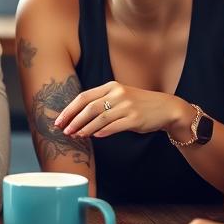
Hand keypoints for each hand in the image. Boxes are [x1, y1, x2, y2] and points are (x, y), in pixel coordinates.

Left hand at [54, 81, 186, 138]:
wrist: (165, 108)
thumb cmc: (138, 104)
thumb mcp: (119, 96)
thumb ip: (101, 102)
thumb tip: (77, 117)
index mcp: (111, 86)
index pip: (84, 97)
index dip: (69, 109)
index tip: (59, 120)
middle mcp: (118, 94)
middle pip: (89, 107)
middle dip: (73, 120)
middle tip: (64, 131)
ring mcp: (126, 106)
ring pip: (99, 118)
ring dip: (85, 128)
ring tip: (76, 136)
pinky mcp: (134, 119)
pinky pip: (113, 126)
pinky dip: (102, 132)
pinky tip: (94, 136)